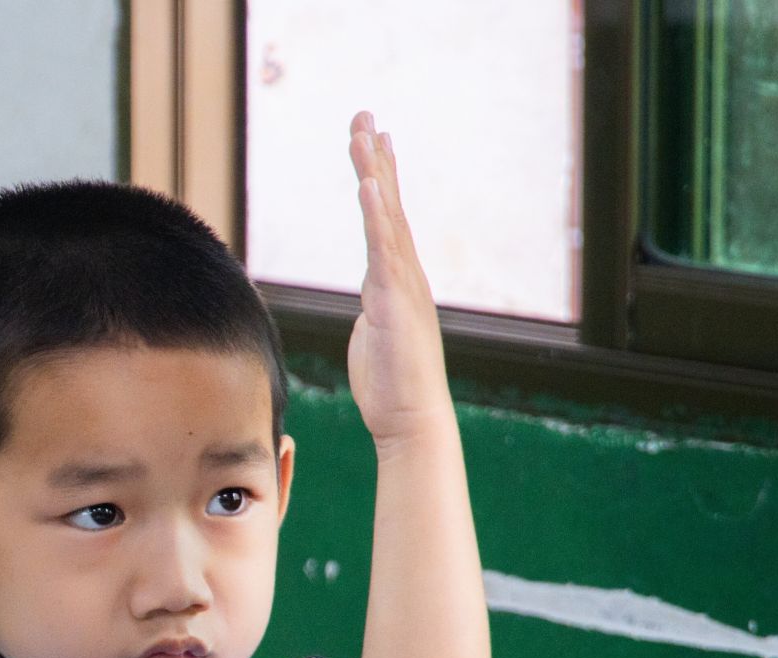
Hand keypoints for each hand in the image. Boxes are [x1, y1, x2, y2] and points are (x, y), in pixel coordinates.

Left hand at [345, 111, 453, 453]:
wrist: (413, 421)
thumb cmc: (392, 389)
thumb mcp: (375, 340)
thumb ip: (373, 315)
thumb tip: (370, 310)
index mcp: (397, 283)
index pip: (386, 221)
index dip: (381, 180)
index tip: (375, 141)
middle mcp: (404, 276)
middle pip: (388, 207)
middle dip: (376, 160)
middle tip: (366, 117)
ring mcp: (402, 287)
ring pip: (386, 219)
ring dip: (375, 175)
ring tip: (364, 135)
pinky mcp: (394, 302)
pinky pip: (384, 250)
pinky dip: (377, 217)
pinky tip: (369, 186)